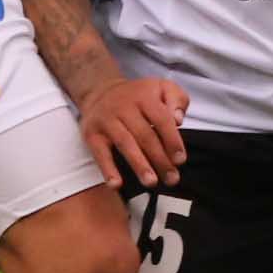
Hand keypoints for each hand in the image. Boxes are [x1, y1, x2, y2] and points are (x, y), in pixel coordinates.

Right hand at [78, 76, 189, 192]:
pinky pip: (100, 153)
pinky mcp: (92, 134)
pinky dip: (107, 169)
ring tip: (151, 182)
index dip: (172, 141)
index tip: (180, 160)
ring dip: (139, 165)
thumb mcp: (162, 88)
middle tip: (171, 178)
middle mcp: (124, 107)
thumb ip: (177, 100)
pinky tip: (116, 184)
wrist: (100, 91)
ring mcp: (107, 121)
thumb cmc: (138, 96)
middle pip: (145, 135)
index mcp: (145, 96)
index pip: (161, 119)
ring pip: (125, 144)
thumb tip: (178, 120)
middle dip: (160, 159)